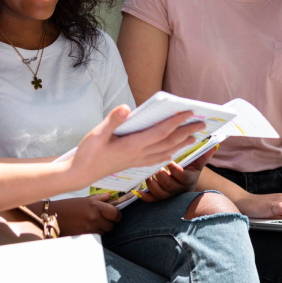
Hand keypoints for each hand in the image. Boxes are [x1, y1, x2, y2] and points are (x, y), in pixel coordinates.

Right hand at [50, 195, 120, 235]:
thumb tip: (109, 196)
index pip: (115, 213)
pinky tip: (87, 228)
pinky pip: (96, 237)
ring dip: (101, 229)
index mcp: (94, 205)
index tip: (115, 215)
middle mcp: (93, 217)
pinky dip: (95, 233)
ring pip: (104, 232)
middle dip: (108, 222)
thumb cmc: (68, 206)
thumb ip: (99, 198)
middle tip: (102, 219)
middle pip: (111, 225)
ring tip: (92, 223)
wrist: (52, 216)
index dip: (117, 215)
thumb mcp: (83, 199)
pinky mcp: (85, 236)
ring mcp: (89, 228)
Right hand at [71, 106, 203, 186]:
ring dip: (181, 144)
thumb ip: (113, 120)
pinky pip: (156, 159)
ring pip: (165, 152)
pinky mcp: (133, 164)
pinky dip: (168, 155)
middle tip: (202, 123)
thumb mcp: (96, 133)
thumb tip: (127, 107)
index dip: (176, 122)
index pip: (160, 132)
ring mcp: (136, 161)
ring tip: (194, 137)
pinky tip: (172, 154)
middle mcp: (138, 154)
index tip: (189, 112)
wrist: (80, 175)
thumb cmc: (87, 153)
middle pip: (168, 142)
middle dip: (186, 132)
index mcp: (132, 145)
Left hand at [139, 143, 218, 201]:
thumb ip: (203, 156)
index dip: (174, 169)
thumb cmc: (189, 172)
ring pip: (159, 194)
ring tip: (149, 175)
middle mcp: (178, 190)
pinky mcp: (160, 200)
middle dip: (161, 176)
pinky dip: (145, 197)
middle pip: (168, 185)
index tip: (169, 160)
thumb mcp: (197, 165)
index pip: (182, 176)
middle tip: (156, 167)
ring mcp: (169, 196)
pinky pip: (152, 200)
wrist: (185, 188)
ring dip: (152, 184)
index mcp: (188, 180)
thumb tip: (214, 145)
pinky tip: (138, 191)